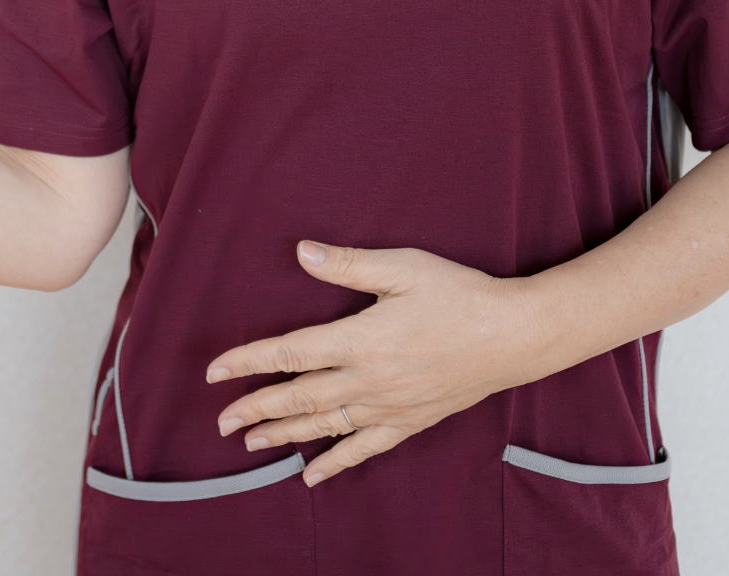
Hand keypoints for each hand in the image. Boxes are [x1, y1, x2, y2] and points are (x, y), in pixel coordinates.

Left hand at [208, 242, 537, 487]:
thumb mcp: (403, 267)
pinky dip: (335, 462)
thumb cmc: (458, 293)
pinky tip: (312, 475)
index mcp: (361, 340)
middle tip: (220, 423)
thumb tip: (301, 252)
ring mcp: (390, 406)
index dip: (249, 362)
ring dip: (283, 435)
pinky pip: (365, 448)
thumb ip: (349, 263)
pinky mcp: (410, 422)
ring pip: (325, 426)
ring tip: (250, 444)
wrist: (513, 336)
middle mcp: (370, 380)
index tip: (215, 371)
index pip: (291, 354)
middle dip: (255, 409)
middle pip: (299, 398)